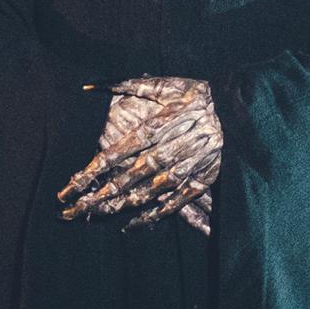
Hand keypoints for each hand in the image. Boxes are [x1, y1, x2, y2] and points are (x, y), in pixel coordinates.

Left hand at [57, 76, 220, 231]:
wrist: (242, 107)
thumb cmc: (197, 93)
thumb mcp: (162, 85)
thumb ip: (124, 84)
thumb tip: (88, 85)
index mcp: (155, 128)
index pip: (113, 155)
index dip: (88, 174)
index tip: (67, 189)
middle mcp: (167, 150)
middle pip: (125, 179)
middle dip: (97, 197)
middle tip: (71, 212)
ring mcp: (185, 168)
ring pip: (146, 193)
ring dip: (119, 207)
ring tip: (95, 217)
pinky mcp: (202, 179)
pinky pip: (173, 202)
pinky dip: (153, 215)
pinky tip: (132, 224)